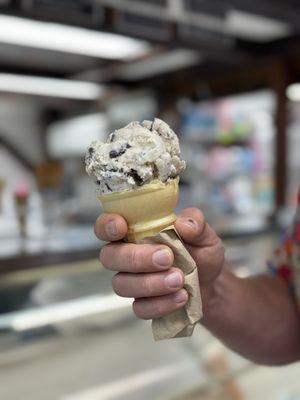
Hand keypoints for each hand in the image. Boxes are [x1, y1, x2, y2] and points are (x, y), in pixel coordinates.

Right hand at [95, 208, 224, 319]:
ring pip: (121, 285)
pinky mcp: (142, 305)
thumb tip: (184, 224)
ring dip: (150, 283)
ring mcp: (132, 282)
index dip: (107, 226)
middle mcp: (127, 256)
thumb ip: (195, 222)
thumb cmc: (200, 252)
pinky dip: (161, 304)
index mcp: (135, 232)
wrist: (211, 283)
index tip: (122, 227)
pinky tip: (182, 297)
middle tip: (166, 257)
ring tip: (179, 279)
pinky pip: (140, 308)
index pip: (106, 226)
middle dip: (136, 258)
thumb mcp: (204, 233)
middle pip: (109, 257)